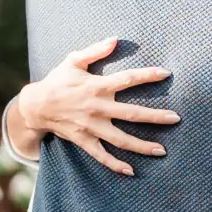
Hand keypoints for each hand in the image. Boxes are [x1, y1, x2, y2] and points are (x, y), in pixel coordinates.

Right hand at [10, 38, 178, 175]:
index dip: (147, 76)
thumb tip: (115, 39)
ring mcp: (90, 127)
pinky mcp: (83, 140)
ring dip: (142, 146)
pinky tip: (131, 171)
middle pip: (131, 113)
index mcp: (96, 86)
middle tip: (176, 119)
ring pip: (120, 139)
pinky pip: (101, 156)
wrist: (35, 106)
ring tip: (162, 151)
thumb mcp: (73, 61)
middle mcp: (96, 108)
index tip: (166, 74)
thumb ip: (95, 51)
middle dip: (155, 117)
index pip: (127, 79)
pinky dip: (115, 165)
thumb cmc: (58, 80)